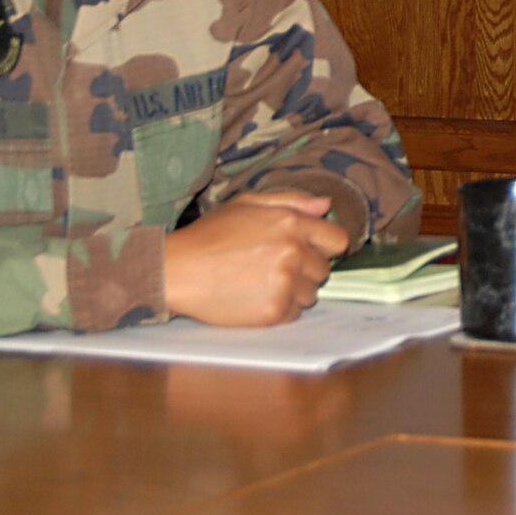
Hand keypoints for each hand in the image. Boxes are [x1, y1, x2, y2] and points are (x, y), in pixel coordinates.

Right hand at [164, 190, 349, 325]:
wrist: (177, 270)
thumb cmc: (209, 235)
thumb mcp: (247, 204)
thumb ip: (291, 201)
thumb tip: (326, 205)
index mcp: (290, 223)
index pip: (337, 240)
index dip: (324, 245)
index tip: (308, 249)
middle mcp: (293, 252)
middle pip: (323, 269)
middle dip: (305, 268)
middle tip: (273, 266)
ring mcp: (285, 284)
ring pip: (310, 293)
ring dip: (293, 290)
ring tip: (260, 281)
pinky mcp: (273, 311)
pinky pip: (294, 313)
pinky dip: (280, 308)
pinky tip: (255, 296)